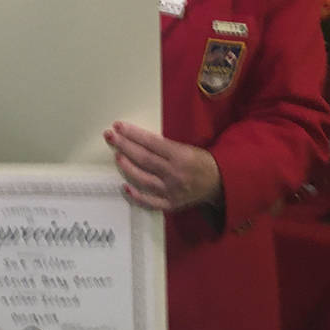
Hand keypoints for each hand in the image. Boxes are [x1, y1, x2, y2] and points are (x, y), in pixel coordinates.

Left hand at [105, 121, 221, 211]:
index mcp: (181, 156)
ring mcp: (172, 190)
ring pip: (144, 179)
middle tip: (110, 136)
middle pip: (144, 159)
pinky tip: (124, 187)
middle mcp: (175, 173)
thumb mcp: (186, 148)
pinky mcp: (171, 203)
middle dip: (124, 146)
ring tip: (117, 155)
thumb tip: (136, 139)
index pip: (151, 143)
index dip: (133, 134)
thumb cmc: (201, 162)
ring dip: (127, 167)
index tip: (118, 126)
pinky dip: (136, 196)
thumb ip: (163, 147)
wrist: (220, 183)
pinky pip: (151, 202)